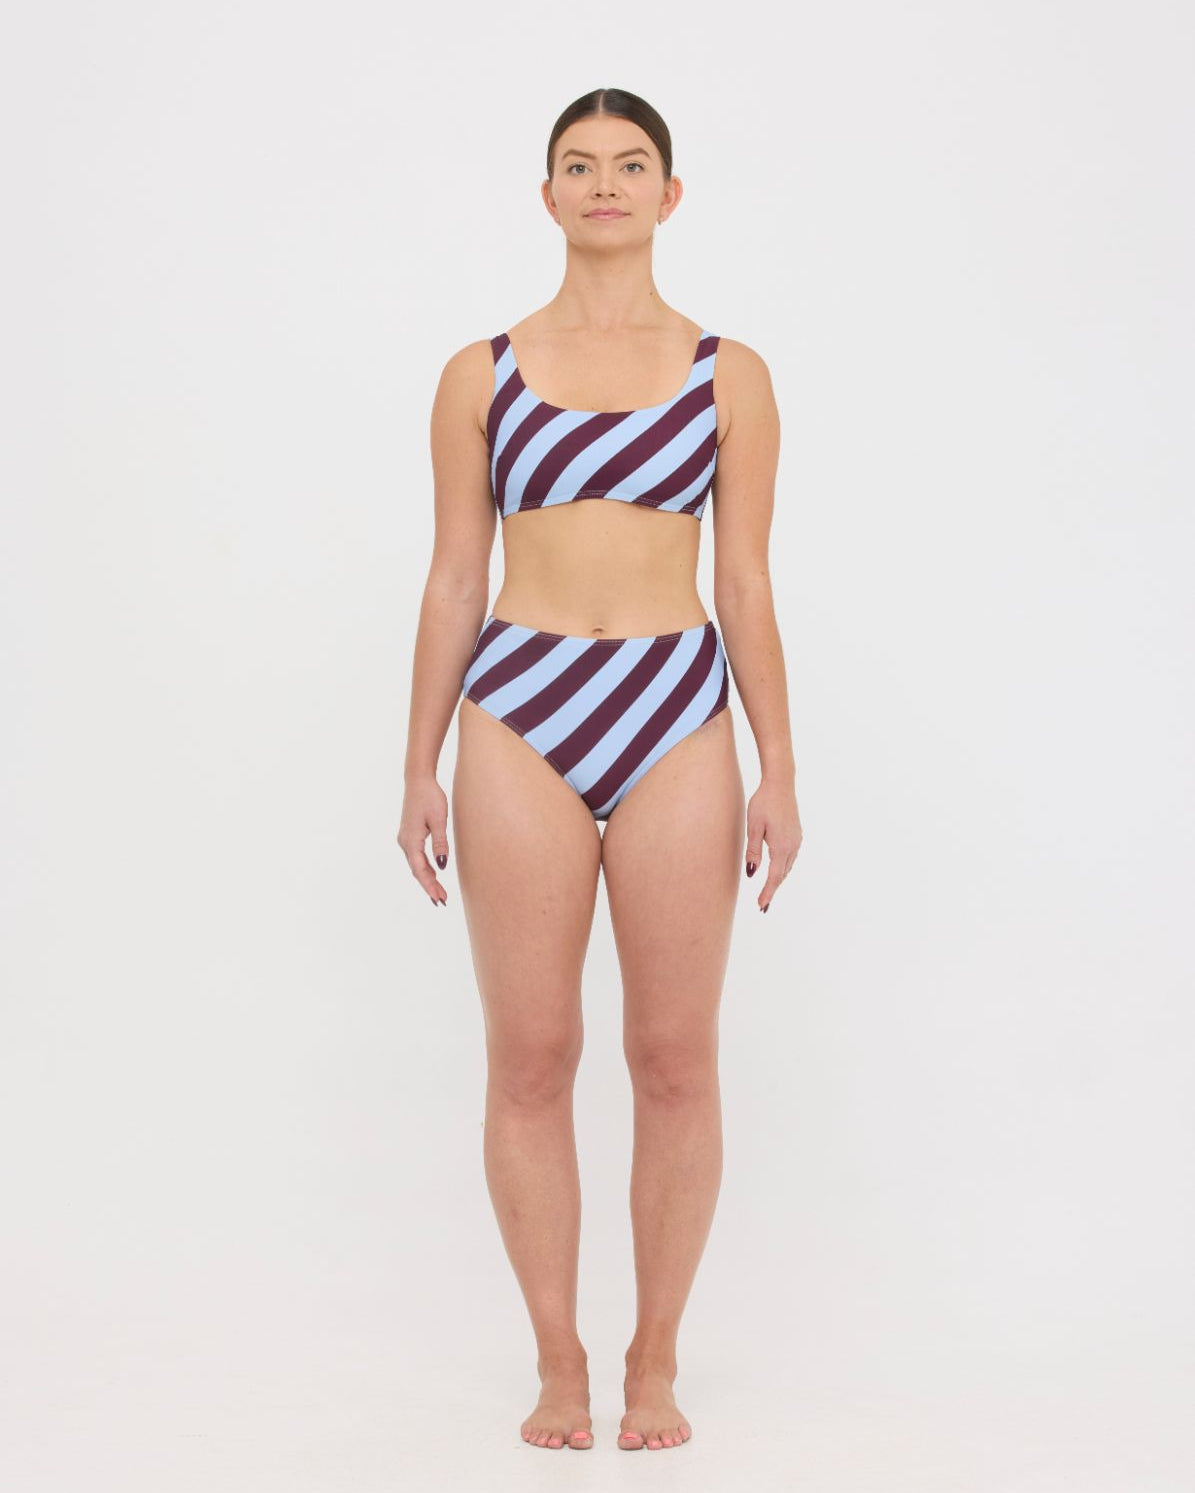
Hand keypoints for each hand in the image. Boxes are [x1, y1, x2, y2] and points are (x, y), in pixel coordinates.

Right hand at [397, 775, 450, 906]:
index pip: (420, 870)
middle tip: (442, 901)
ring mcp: (405, 839)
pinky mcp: (409, 835)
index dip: (430, 886)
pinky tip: (433, 874)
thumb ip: (440, 843)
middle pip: (417, 870)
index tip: (439, 898)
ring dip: (427, 878)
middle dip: (429, 886)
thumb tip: (442, 866)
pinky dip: (424, 868)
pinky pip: (416, 857)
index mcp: (411, 840)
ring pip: (416, 865)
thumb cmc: (430, 797)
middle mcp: (405, 842)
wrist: (418, 780)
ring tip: (439, 892)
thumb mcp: (439, 820)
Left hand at [744, 779, 801, 911]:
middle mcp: (793, 845)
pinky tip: (776, 868)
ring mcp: (797, 839)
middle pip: (782, 874)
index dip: (768, 892)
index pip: (774, 876)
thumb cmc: (763, 803)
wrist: (780, 783)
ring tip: (768, 890)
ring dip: (778, 878)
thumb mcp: (753, 827)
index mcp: (781, 846)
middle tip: (763, 905)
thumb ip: (753, 850)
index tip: (762, 906)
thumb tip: (752, 873)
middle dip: (773, 889)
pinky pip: (790, 857)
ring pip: (787, 866)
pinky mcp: (797, 834)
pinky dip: (783, 867)